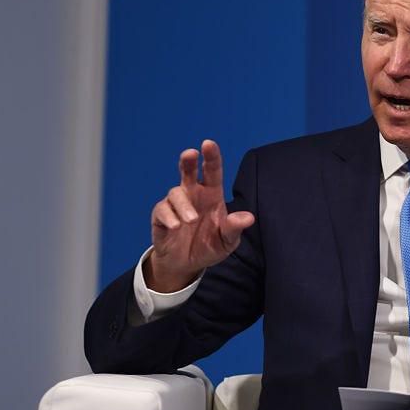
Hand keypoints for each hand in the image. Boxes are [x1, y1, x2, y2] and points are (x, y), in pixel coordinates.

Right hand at [146, 139, 254, 291]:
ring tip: (190, 220)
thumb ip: (234, 228)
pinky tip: (176, 227)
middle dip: (188, 160)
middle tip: (190, 153)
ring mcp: (176, 205)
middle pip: (188, 171)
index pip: (212, 171)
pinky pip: (162, 210)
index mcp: (212, 195)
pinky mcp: (161, 217)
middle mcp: (193, 195)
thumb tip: (248, 217)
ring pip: (175, 193)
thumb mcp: (227, 241)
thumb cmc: (210, 246)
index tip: (208, 144)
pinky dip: (169, 217)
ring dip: (183, 205)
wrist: (187, 265)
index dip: (211, 156)